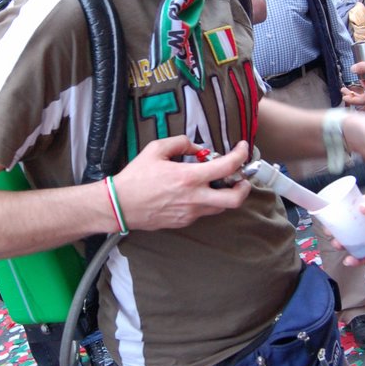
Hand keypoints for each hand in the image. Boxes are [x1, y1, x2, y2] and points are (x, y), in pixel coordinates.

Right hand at [114, 136, 250, 231]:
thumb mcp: (156, 149)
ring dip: (225, 195)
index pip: (227, 166)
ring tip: (217, 183)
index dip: (241, 155)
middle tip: (242, 178)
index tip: (243, 148)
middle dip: (244, 187)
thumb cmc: (136, 177)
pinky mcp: (183, 222)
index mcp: (188, 177)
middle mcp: (194, 198)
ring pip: (220, 208)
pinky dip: (206, 202)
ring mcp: (190, 213)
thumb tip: (198, 148)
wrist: (120, 205)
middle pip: (234, 199)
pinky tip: (196, 193)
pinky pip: (203, 212)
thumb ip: (181, 143)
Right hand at [329, 187, 364, 264]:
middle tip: (332, 236)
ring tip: (340, 247)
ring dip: (347, 245)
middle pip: (351, 227)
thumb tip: (362, 209)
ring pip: (359, 241)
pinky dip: (361, 258)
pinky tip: (352, 261)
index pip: (350, 208)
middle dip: (339, 232)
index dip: (338, 214)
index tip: (328, 219)